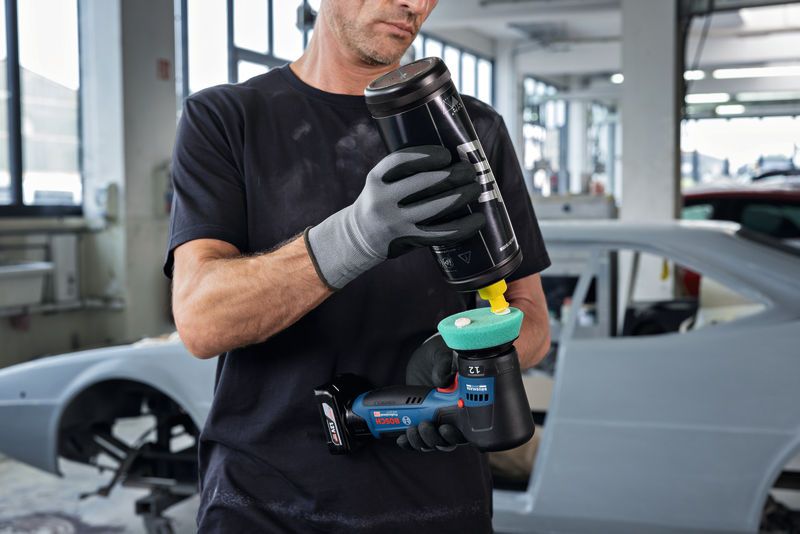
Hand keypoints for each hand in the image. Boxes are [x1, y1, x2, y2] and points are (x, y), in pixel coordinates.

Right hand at [305, 145, 484, 288]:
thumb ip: (404, 173)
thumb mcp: (380, 182)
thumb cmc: (379, 202)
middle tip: (469, 170)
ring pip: (436, 207)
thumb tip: (452, 159)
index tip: (446, 154)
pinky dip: (463, 226)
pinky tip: (478, 219)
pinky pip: (442, 233)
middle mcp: (383, 200)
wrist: (358, 237)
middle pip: (424, 183)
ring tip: (476, 188)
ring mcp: (396, 222)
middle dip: (453, 174)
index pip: (401, 161)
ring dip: (462, 195)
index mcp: (376, 179)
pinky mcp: (409, 240)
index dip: (427, 155)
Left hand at [397, 334, 466, 451]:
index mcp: (466, 405)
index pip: (465, 432)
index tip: (445, 428)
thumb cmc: (442, 354)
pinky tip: (400, 439)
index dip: (455, 436)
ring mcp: (436, 421)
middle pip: (446, 442)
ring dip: (420, 442)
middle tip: (424, 426)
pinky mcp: (421, 421)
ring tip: (411, 430)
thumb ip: (445, 365)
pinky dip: (408, 443)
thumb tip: (441, 381)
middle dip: (433, 439)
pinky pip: (417, 439)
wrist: (426, 356)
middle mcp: (453, 417)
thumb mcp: (445, 355)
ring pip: (431, 443)